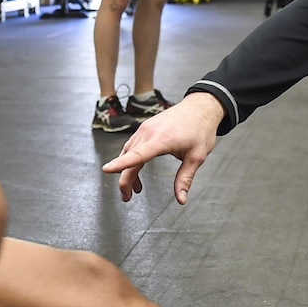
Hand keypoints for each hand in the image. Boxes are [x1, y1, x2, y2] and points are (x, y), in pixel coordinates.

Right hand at [103, 92, 222, 202]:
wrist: (200, 107)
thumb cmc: (200, 129)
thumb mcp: (197, 157)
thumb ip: (185, 179)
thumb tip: (181, 199)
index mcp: (162, 140)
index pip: (137, 154)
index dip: (121, 164)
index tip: (107, 170)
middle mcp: (150, 132)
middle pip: (129, 158)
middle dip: (125, 180)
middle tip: (126, 197)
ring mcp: (146, 128)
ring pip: (128, 152)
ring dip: (128, 171)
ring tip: (134, 189)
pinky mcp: (146, 127)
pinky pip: (132, 145)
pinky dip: (131, 159)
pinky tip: (136, 169)